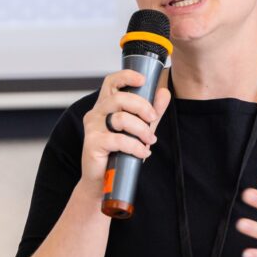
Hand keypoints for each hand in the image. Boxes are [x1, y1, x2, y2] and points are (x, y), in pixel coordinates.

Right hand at [79, 69, 170, 191]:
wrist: (105, 179)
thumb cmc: (121, 150)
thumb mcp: (141, 127)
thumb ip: (153, 110)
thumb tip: (164, 92)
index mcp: (106, 105)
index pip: (111, 82)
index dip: (126, 76)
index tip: (143, 79)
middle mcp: (96, 113)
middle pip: (120, 98)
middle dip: (142, 107)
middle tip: (152, 119)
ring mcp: (92, 128)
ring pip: (121, 119)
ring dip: (141, 130)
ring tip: (149, 141)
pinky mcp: (92, 143)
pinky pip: (118, 140)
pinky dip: (135, 147)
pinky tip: (142, 153)